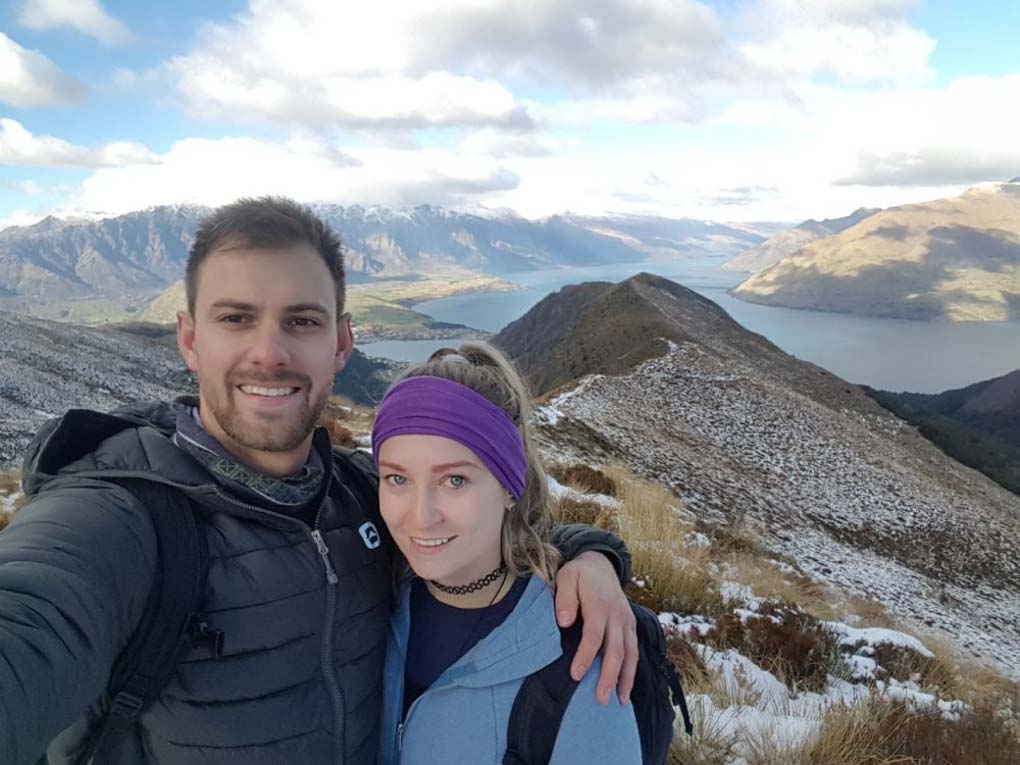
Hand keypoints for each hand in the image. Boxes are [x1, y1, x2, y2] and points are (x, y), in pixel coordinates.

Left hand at [554, 551, 638, 705]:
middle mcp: (617, 615)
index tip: (575, 675)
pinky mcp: (631, 625)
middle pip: (616, 650)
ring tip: (620, 701)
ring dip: (626, 678)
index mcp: (599, 605)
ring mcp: (626, 621)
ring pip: (630, 653)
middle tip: (600, 698)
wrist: (600, 563)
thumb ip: (565, 597)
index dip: (585, 656)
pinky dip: (632, 670)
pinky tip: (626, 687)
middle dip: (609, 676)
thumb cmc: (579, 573)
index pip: (594, 635)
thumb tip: (564, 622)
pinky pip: (634, 650)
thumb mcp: (567, 576)